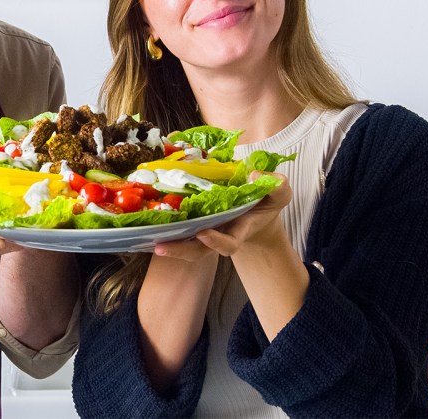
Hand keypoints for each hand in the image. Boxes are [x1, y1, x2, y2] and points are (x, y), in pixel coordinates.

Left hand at [154, 172, 292, 260]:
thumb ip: (275, 184)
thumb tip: (253, 175)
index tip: (204, 233)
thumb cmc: (267, 201)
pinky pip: (181, 232)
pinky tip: (148, 225)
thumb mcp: (279, 191)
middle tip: (162, 247)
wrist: (258, 211)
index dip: (217, 242)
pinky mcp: (196, 223)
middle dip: (182, 250)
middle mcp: (221, 234)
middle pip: (201, 251)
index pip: (229, 243)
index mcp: (241, 228)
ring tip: (151, 242)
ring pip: (188, 246)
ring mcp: (207, 231)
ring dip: (170, 246)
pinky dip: (167, 230)